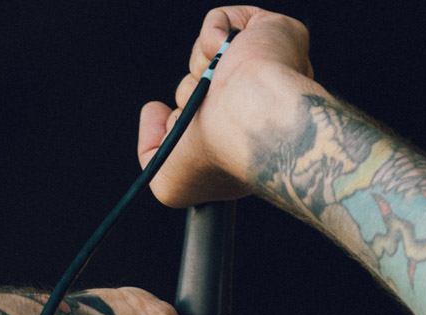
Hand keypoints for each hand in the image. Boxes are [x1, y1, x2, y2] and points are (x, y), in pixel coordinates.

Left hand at [137, 7, 314, 207]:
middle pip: (199, 87)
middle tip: (208, 109)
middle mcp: (258, 104)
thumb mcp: (169, 183)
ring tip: (219, 83)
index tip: (183, 133)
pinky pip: (223, 21)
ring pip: (207, 56)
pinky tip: (224, 53)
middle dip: (191, 95)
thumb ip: (149, 153)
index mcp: (244, 139)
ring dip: (199, 67)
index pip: (204, 124)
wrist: (249, 119)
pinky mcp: (276, 32)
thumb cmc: (218, 156)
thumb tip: (157, 111)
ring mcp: (269, 69)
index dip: (187, 126)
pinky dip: (213, 33)